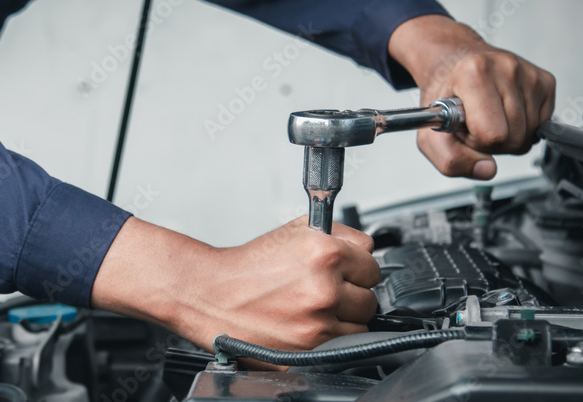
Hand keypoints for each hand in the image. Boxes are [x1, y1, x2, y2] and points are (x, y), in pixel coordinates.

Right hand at [91, 216, 379, 360]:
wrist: (209, 294)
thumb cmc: (247, 266)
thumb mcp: (293, 231)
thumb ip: (338, 234)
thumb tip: (366, 246)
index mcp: (325, 254)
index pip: (373, 265)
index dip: (357, 267)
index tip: (345, 270)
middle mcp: (324, 290)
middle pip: (370, 298)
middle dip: (351, 294)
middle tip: (324, 290)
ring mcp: (317, 325)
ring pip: (360, 326)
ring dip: (342, 319)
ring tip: (312, 308)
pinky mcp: (308, 351)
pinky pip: (340, 347)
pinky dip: (328, 339)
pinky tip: (305, 324)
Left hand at [389, 15, 555, 179]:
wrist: (453, 64)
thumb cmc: (444, 94)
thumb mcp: (430, 134)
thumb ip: (450, 159)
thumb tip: (487, 170)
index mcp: (473, 74)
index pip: (492, 134)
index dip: (476, 141)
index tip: (465, 128)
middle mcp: (505, 68)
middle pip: (515, 138)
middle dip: (493, 141)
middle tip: (476, 122)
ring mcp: (529, 74)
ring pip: (530, 134)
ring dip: (508, 134)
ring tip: (489, 115)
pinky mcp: (545, 81)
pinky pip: (542, 124)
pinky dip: (523, 126)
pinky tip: (505, 111)